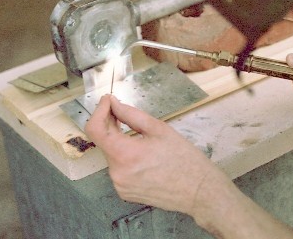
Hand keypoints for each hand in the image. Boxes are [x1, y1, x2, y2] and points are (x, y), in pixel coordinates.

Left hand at [85, 95, 229, 215]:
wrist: (198, 191)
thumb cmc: (184, 159)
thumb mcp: (159, 129)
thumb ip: (131, 114)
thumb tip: (114, 104)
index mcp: (125, 155)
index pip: (95, 129)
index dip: (99, 111)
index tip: (108, 101)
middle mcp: (117, 173)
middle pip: (104, 142)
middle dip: (111, 125)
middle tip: (122, 112)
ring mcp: (120, 185)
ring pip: (112, 155)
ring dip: (120, 142)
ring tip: (141, 138)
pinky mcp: (125, 192)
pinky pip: (119, 168)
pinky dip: (125, 157)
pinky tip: (144, 156)